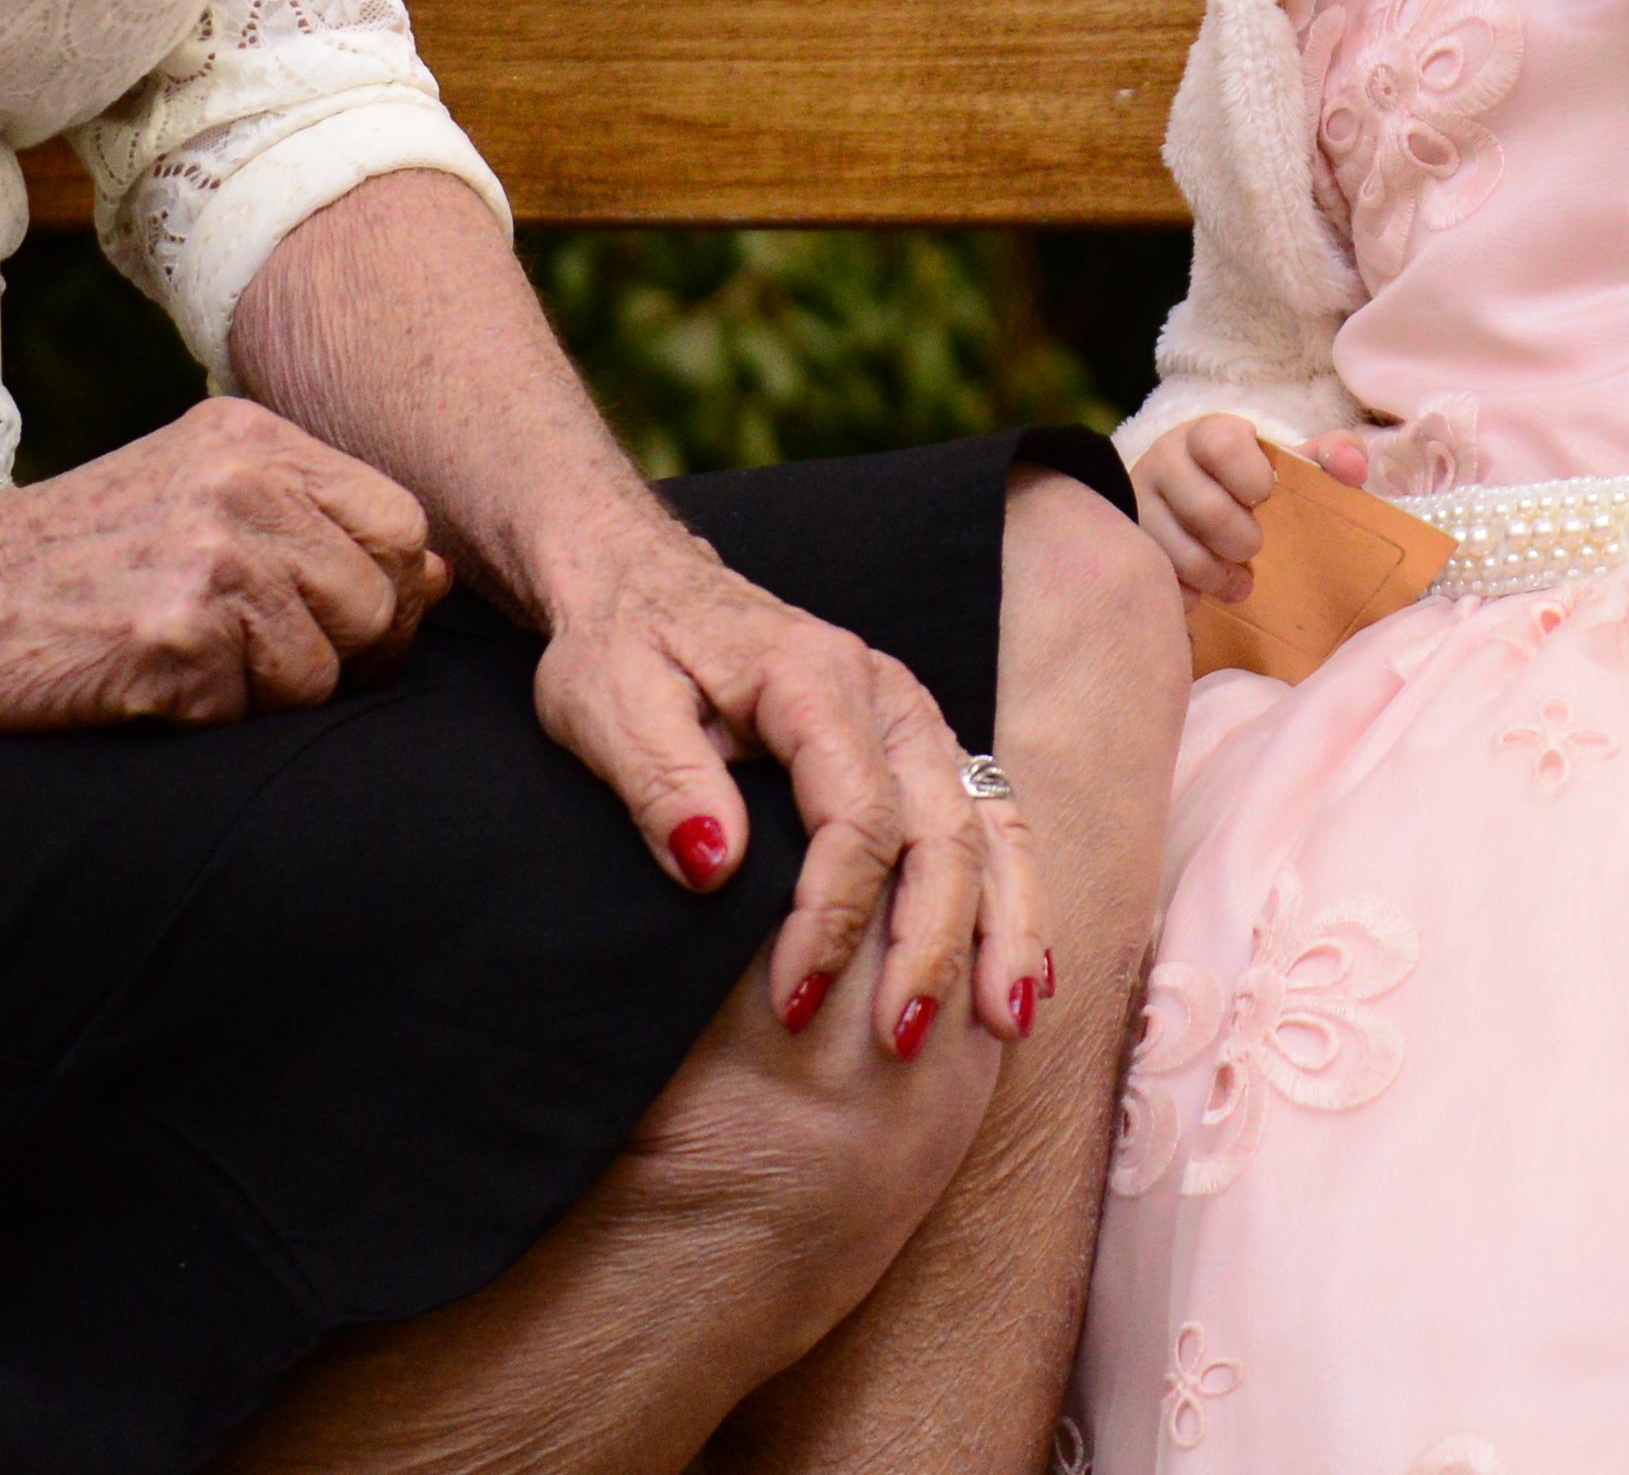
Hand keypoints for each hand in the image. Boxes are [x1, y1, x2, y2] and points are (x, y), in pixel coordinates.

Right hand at [0, 397, 446, 730]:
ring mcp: (209, 557)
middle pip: (379, 599)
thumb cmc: (73, 558)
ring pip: (324, 669)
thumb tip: (440, 576)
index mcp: (254, 439)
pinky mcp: (173, 636)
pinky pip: (252, 711)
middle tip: (255, 661)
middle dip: (338, 654)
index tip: (334, 624)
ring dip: (268, 695)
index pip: (402, 523)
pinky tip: (147, 683)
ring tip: (190, 665)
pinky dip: (208, 718)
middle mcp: (242, 484)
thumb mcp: (197, 496)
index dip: (387, 591)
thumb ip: (314, 523)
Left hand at [528, 523, 1047, 1063]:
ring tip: (1001, 1025)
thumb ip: (662, 781)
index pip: (856, 816)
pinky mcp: (918, 750)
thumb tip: (715, 866)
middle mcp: (887, 696)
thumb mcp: (609, 705)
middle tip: (899, 1041)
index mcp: (814, 679)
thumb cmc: (624, 647)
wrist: (642, 586)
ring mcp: (914, 721)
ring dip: (1001, 929)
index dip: (833, 918)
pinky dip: (1012, 898)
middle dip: (931, 945)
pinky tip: (1019, 972)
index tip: (793, 1002)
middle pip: (941, 829)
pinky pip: (988, 822)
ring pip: (987, 828)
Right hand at [1130, 409, 1374, 598]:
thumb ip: (1330, 455)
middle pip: (1206, 509)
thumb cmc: (1249, 482)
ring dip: (1220, 576)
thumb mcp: (1288, 463)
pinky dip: (1192, 595)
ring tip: (1238, 578)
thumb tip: (1353, 468)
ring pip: (1180, 554)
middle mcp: (1164, 462)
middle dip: (1242, 540)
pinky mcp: (1129, 546)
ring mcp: (1139, 505)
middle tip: (1255, 548)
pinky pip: (1162, 583)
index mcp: (1206, 434)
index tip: (1265, 496)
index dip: (1250, 476)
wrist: (1190, 500)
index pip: (1221, 442)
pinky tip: (1204, 588)